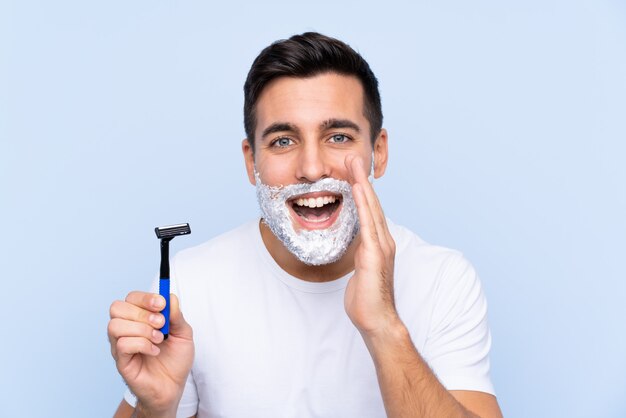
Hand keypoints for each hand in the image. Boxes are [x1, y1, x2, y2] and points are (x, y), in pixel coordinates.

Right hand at [108, 291, 193, 414]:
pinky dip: (142, 345)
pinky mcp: (121, 361)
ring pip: (115, 325)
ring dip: (141, 329)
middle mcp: (126, 329)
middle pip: (117, 308)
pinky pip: (122, 345)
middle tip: (160, 324)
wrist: (173, 386)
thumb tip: (169, 296)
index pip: (131, 298)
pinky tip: (154, 351)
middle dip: (141, 312)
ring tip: (158, 339)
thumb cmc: (176, 359)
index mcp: (139, 318)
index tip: (161, 304)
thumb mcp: (183, 334)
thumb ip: (177, 315)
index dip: (145, 297)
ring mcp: (120, 345)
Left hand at [344, 155, 399, 336]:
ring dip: (362, 185)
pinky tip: (356, 190)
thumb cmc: (367, 299)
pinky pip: (367, 223)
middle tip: (352, 157)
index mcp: (379, 243)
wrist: (377, 320)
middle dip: (361, 179)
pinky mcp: (374, 254)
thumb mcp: (360, 270)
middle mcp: (383, 240)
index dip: (362, 190)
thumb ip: (360, 254)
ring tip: (354, 164)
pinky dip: (362, 204)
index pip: (369, 210)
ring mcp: (381, 246)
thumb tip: (355, 246)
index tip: (352, 171)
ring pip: (370, 208)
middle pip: (371, 203)